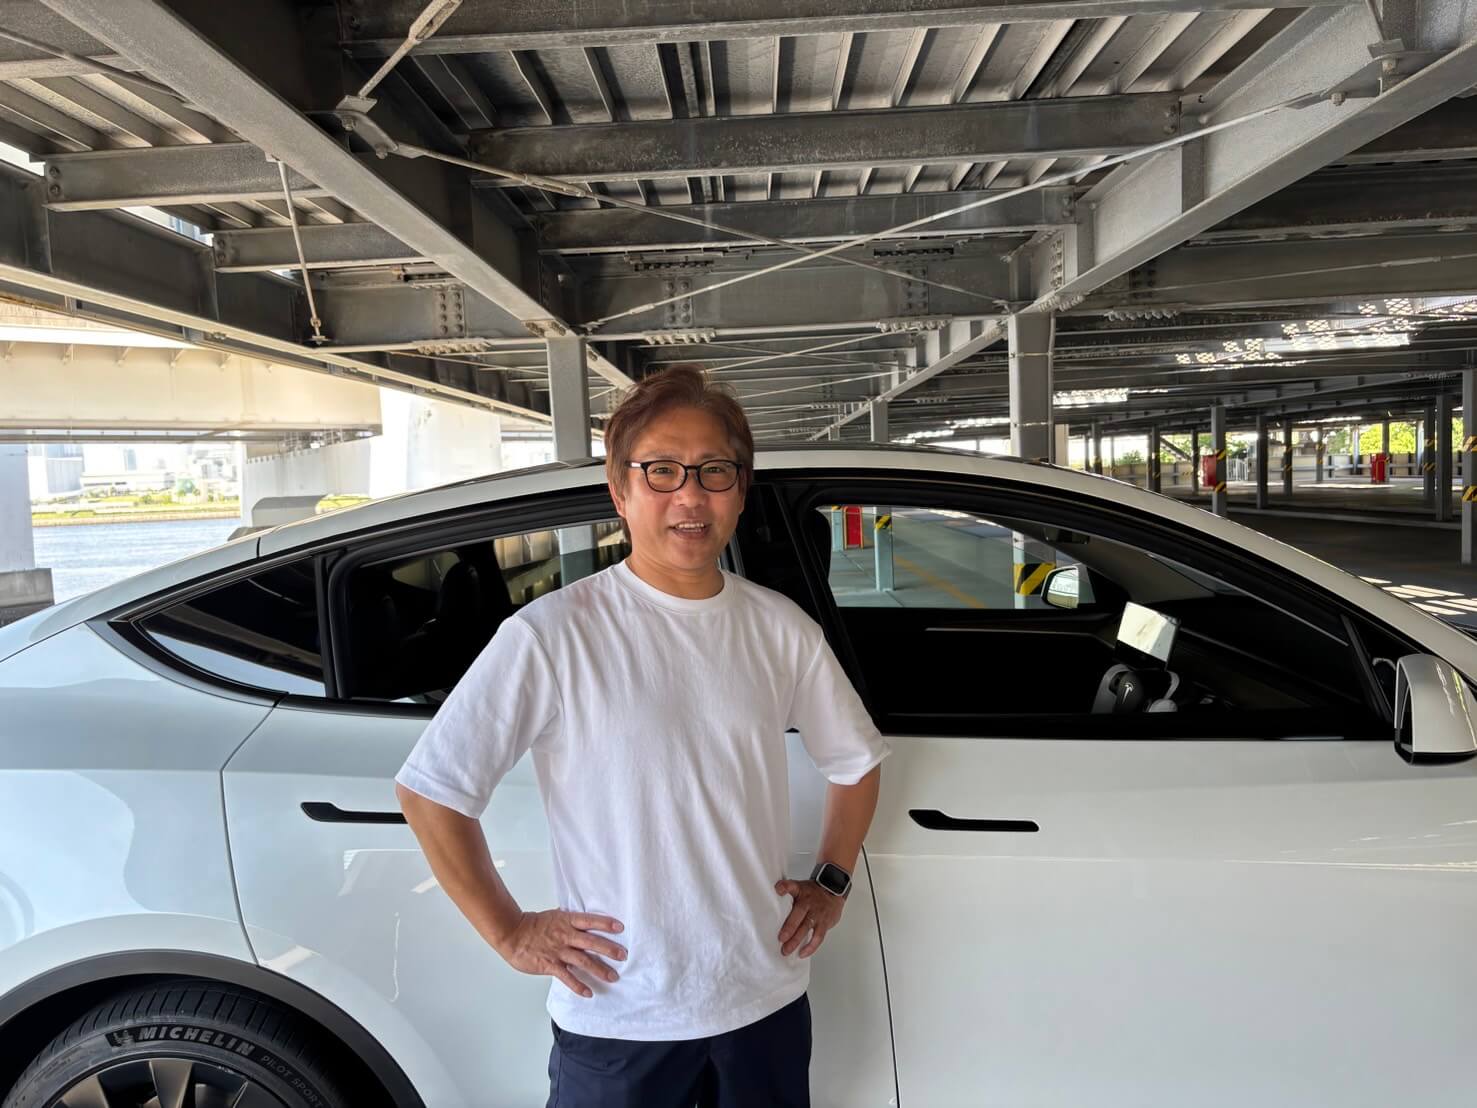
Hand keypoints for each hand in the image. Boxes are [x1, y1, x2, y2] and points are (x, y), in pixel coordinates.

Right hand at [493, 909, 626, 997]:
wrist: (512, 934)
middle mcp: (565, 935)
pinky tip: (588, 993)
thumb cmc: (533, 925)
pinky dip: (578, 985)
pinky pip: (567, 977)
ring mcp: (558, 951)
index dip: (605, 924)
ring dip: (599, 970)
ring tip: (613, 977)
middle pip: (591, 942)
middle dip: (609, 949)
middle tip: (624, 956)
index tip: (621, 928)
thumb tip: (583, 921)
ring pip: (583, 961)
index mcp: (567, 921)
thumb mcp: (555, 917)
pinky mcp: (550, 965)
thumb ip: (569, 921)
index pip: (590, 921)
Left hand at [775, 879, 844, 958]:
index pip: (792, 886)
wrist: (833, 890)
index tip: (778, 889)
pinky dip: (810, 947)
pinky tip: (802, 953)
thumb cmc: (812, 893)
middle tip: (780, 939)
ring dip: (796, 940)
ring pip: (807, 928)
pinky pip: (818, 937)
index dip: (785, 886)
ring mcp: (817, 913)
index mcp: (800, 891)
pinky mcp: (825, 923)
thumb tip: (770, 905)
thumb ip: (787, 895)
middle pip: (798, 914)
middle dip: (789, 927)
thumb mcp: (800, 887)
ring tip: (786, 950)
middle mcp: (808, 902)